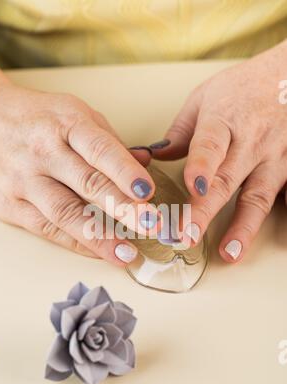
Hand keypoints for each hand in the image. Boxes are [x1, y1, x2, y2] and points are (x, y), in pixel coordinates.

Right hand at [0, 62, 156, 265]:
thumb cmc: (36, 119)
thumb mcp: (74, 115)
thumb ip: (109, 142)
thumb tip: (145, 164)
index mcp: (65, 124)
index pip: (100, 150)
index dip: (126, 172)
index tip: (149, 192)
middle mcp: (43, 152)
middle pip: (87, 183)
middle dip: (122, 208)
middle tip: (150, 226)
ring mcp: (24, 180)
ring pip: (65, 213)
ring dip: (99, 236)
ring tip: (126, 253)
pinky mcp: (9, 204)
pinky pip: (46, 229)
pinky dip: (75, 242)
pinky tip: (99, 251)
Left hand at [150, 40, 286, 261]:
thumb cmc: (244, 87)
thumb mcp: (205, 98)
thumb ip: (181, 131)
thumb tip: (153, 155)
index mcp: (223, 121)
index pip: (209, 146)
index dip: (201, 167)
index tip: (191, 188)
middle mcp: (251, 141)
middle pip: (227, 180)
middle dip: (205, 211)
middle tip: (186, 236)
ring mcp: (275, 156)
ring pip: (258, 196)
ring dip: (243, 227)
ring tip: (228, 253)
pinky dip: (283, 216)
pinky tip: (271, 240)